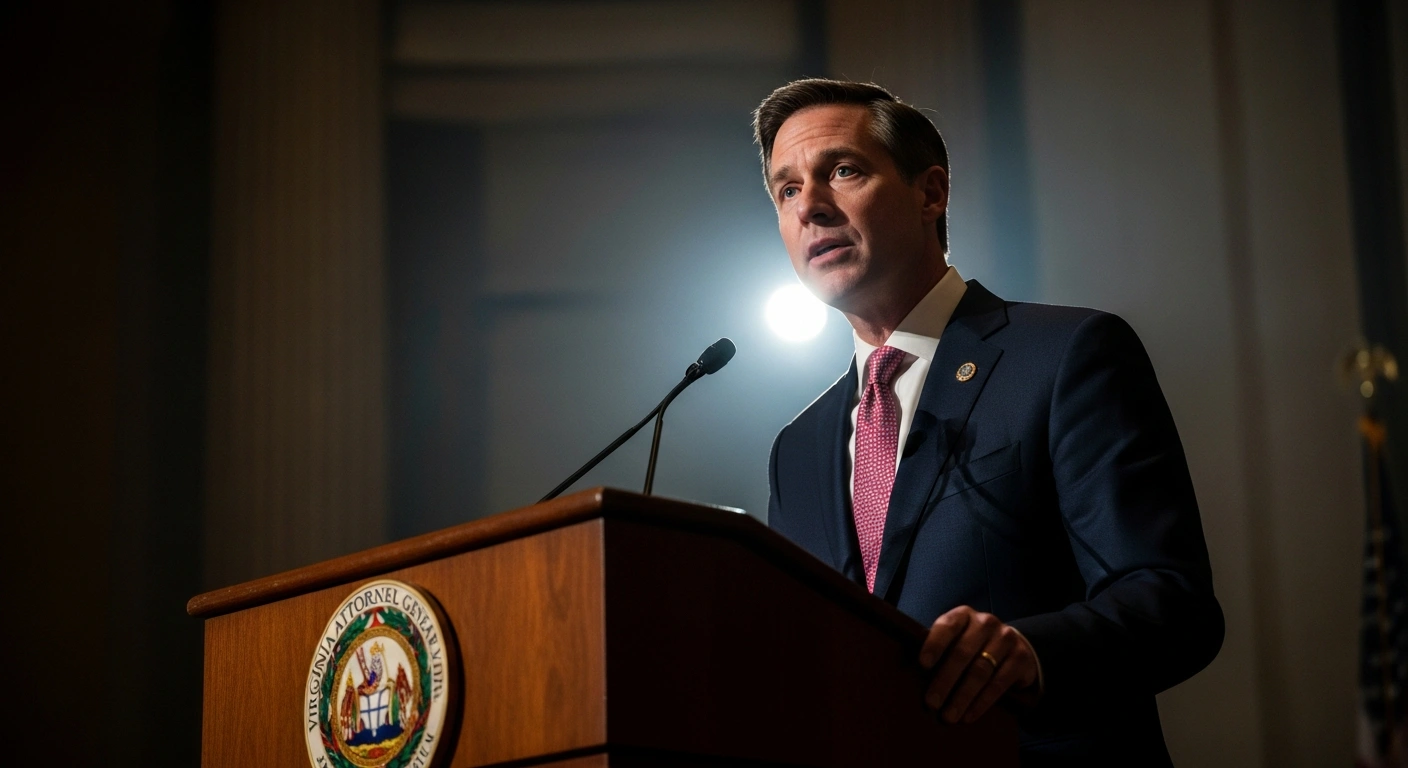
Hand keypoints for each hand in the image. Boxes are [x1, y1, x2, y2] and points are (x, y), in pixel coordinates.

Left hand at [919, 605, 1039, 723]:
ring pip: (980, 671)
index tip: (923, 665)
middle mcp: (985, 623)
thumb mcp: (958, 639)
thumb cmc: (973, 646)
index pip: (947, 625)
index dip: (934, 644)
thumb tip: (910, 671)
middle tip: (931, 703)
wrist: (1015, 648)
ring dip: (962, 697)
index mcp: (964, 615)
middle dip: (945, 680)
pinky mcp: (1021, 658)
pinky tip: (969, 715)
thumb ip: (940, 648)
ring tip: (948, 716)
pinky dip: (982, 702)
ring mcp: (1005, 638)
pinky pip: (999, 683)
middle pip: (962, 653)